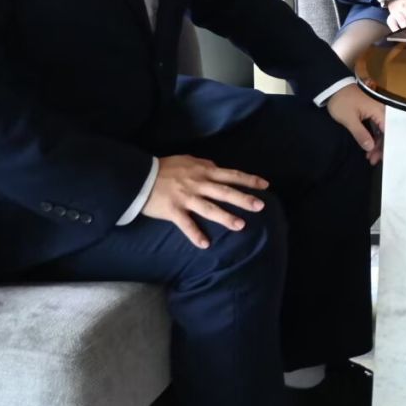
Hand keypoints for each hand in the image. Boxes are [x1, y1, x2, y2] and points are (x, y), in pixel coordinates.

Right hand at [144, 154, 267, 249]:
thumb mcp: (188, 160)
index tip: (265, 185)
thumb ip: (204, 165)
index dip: (249, 180)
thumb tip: (217, 168)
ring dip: (225, 217)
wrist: (140, 176)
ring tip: (240, 225)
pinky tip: (205, 244)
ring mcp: (186, 198)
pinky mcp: (173, 210)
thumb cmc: (165, 167)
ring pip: (209, 208)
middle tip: (261, 206)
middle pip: (225, 191)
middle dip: (243, 199)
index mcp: (203, 171)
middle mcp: (198, 184)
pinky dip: (195, 234)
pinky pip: (186, 224)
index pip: (231, 175)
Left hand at [325, 84, 384, 164]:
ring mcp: (377, 111)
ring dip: (376, 144)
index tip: (380, 158)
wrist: (333, 88)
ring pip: (382, 130)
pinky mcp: (371, 112)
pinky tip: (368, 146)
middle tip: (372, 161)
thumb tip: (370, 148)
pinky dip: (373, 137)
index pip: (389, 131)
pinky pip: (377, 127)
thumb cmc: (342, 102)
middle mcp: (382, 110)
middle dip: (380, 147)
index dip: (386, 146)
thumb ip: (360, 134)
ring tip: (369, 157)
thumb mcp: (349, 120)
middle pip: (387, 132)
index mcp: (379, 111)